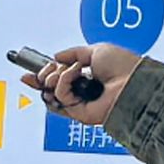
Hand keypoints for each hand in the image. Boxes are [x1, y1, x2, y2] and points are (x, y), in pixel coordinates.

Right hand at [20, 43, 139, 126]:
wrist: (132, 81)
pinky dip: (63, 83)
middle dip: (43, 75)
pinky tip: (75, 75)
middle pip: (49, 88)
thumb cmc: (122, 67)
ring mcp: (80, 102)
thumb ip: (73, 54)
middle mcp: (82, 91)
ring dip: (54, 77)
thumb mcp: (94, 50)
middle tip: (50, 68)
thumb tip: (56, 57)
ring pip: (52, 93)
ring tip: (68, 71)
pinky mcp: (79, 113)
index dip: (42, 74)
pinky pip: (60, 98)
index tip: (30, 69)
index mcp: (87, 77)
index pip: (58, 77)